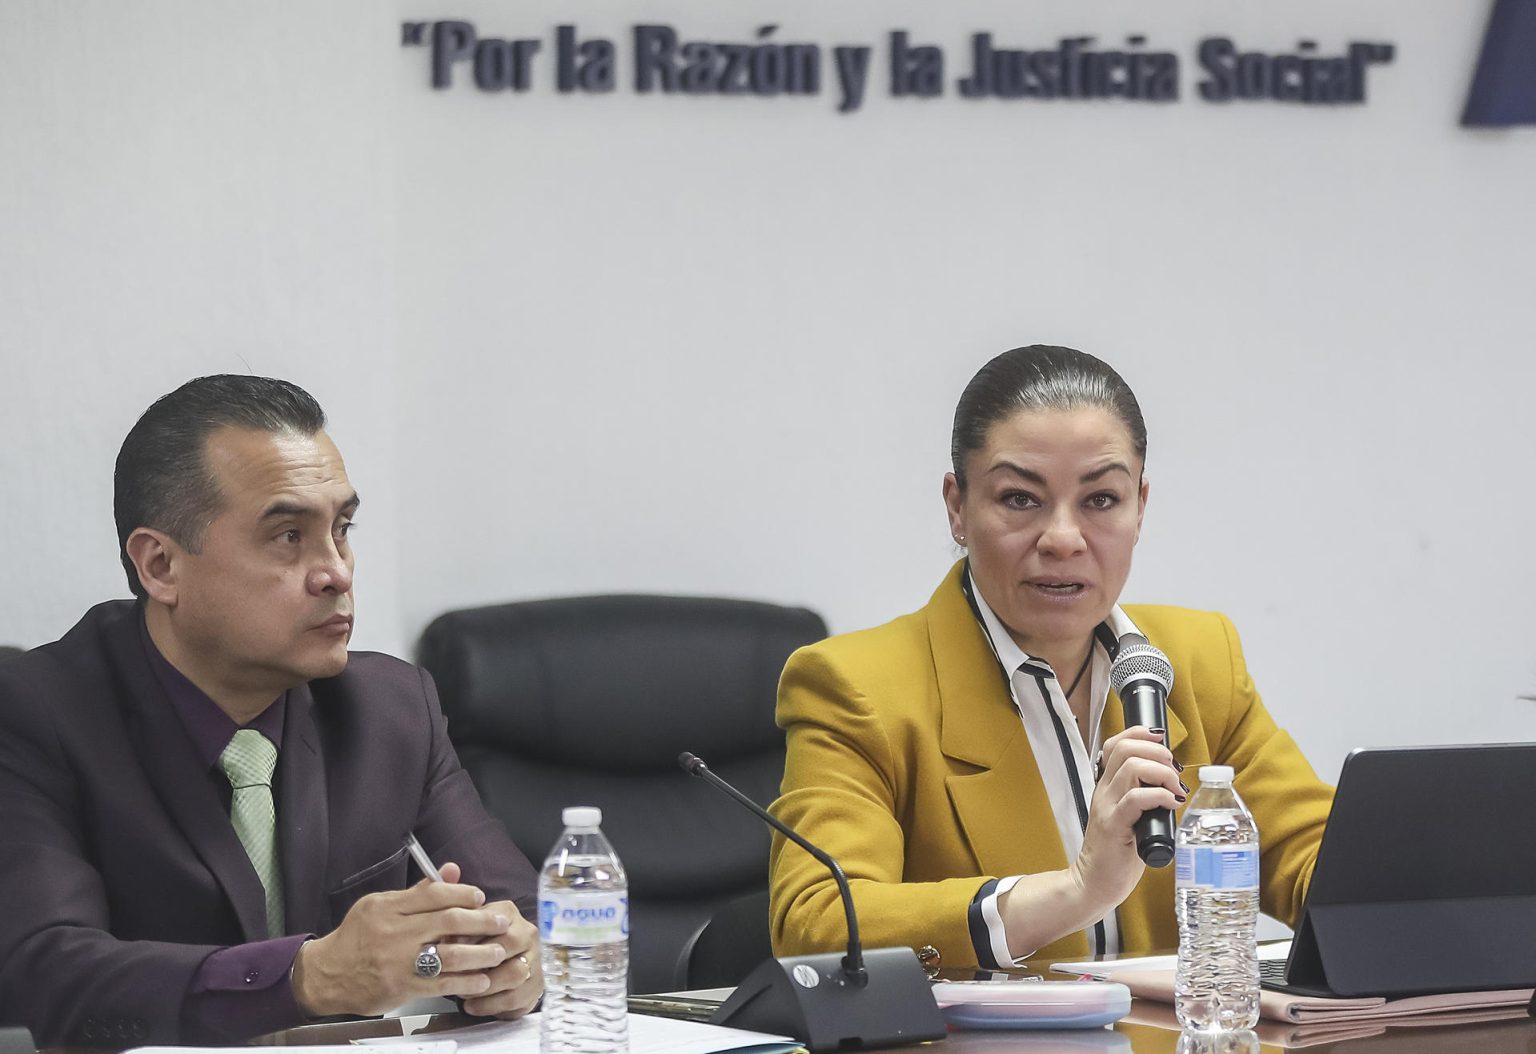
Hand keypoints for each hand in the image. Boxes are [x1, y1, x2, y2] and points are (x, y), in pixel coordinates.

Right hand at [292, 862, 513, 1017]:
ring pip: (449, 954)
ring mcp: (399, 961)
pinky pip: (441, 983)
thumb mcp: (380, 906)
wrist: (326, 975)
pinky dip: (465, 981)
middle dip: (481, 921)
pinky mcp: (402, 987)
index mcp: (388, 907)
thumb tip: (452, 870)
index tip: (480, 898)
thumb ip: (418, 893)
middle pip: (447, 921)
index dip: (462, 894)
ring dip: (480, 953)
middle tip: (502, 922)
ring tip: (498, 951)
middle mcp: (394, 932)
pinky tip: (481, 979)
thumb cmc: (357, 937)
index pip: (434, 894)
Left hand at [458, 901, 541, 1018]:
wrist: (500, 967)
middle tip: (456, 975)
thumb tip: (445, 943)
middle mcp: (527, 934)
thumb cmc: (476, 946)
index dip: (468, 938)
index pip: (492, 922)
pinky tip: (472, 1006)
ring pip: (514, 973)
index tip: (448, 950)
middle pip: (508, 945)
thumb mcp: (466, 931)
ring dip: (484, 986)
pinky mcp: (536, 987)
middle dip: (478, 963)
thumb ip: (457, 931)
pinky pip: (515, 998)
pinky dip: (489, 1004)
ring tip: (463, 993)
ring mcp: (536, 960)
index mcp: (508, 914)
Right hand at [1072, 726, 1183, 910]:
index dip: (1140, 734)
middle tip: (1173, 772)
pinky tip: (1172, 805)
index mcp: (1107, 786)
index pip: (1116, 743)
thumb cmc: (1116, 853)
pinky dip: (1160, 796)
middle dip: (1157, 752)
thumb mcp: (1127, 817)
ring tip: (1174, 789)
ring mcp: (1107, 807)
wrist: (1094, 882)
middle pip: (1124, 748)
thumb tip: (1173, 787)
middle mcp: (1104, 791)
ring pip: (1131, 767)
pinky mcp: (1114, 826)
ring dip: (1161, 772)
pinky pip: (1136, 799)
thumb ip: (1140, 798)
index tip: (1162, 742)